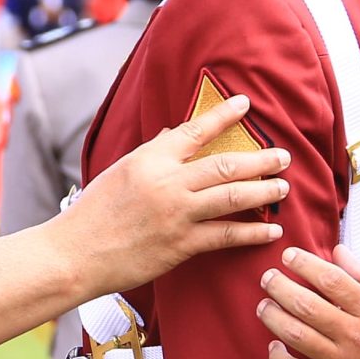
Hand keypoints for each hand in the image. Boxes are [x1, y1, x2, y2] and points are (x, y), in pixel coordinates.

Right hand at [60, 94, 288, 295]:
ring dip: (264, 190)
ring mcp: (176, 213)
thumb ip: (152, 153)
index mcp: (150, 159)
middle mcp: (167, 182)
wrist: (75, 253)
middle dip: (260, 159)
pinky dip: (253, 232)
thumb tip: (175, 135)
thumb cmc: (93, 212)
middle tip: (283, 156)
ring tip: (283, 187)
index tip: (246, 105)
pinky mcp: (181, 244)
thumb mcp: (119, 172)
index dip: (224, 116)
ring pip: (232, 196)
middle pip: (226, 164)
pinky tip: (271, 229)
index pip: (195, 130)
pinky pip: (226, 234)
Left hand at [257, 247, 359, 358]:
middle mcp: (355, 335)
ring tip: (264, 306)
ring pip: (296, 334)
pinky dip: (279, 358)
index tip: (288, 256)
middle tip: (267, 278)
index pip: (331, 279)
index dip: (304, 264)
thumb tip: (338, 251)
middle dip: (279, 286)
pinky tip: (274, 346)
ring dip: (273, 317)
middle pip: (306, 304)